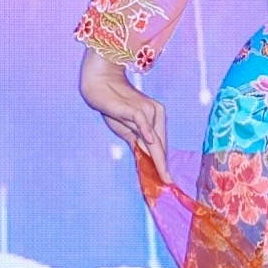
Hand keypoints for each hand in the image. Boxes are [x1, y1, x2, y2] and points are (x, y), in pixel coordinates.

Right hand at [77, 50, 166, 189]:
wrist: (101, 86)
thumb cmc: (114, 108)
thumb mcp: (127, 130)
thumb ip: (138, 143)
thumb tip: (146, 161)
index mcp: (156, 118)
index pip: (161, 145)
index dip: (162, 163)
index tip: (167, 179)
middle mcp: (155, 114)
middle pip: (160, 144)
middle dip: (162, 164)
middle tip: (167, 181)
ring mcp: (147, 110)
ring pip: (152, 137)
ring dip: (153, 155)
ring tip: (159, 172)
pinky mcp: (134, 108)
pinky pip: (142, 121)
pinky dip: (146, 131)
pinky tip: (149, 142)